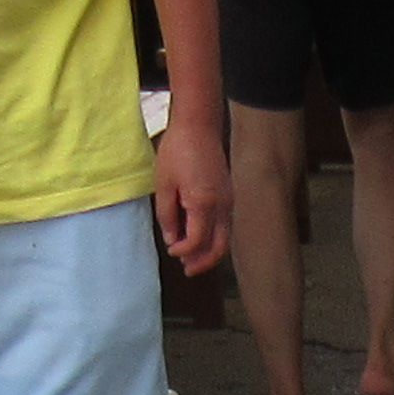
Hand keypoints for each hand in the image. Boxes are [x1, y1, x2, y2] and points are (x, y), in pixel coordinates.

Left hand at [154, 105, 231, 274]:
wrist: (199, 125)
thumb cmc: (178, 150)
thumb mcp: (164, 184)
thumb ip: (167, 215)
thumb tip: (172, 239)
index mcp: (203, 203)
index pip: (197, 241)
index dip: (184, 251)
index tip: (172, 251)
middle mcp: (222, 206)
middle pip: (219, 248)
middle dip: (204, 262)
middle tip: (188, 269)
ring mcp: (229, 202)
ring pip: (224, 239)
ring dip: (209, 252)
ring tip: (192, 258)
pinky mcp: (229, 196)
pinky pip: (224, 226)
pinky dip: (213, 238)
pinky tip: (199, 237)